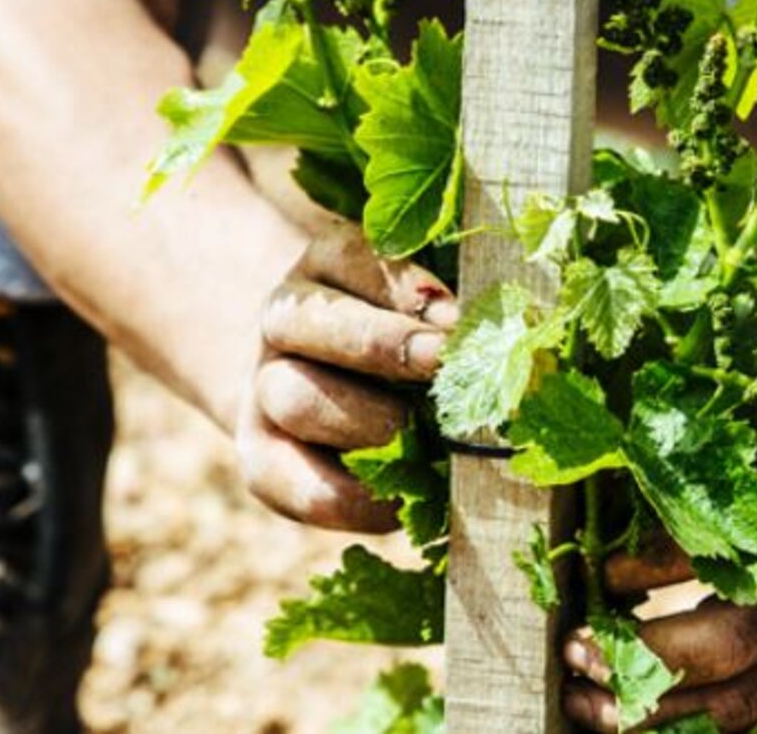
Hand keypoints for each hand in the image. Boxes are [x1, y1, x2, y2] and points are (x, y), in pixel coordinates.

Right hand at [235, 220, 456, 530]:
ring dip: (368, 422)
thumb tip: (493, 338)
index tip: (456, 318)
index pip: (350, 257)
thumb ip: (448, 309)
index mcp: (326, 262)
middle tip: (441, 365)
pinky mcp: (263, 460)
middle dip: (380, 346)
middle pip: (307, 323)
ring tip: (428, 438)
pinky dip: (354, 499)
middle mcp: (283, 321)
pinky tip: (405, 499)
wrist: (327, 375)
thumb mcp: (424, 297)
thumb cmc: (408, 327)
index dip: (403, 289)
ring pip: (296, 399)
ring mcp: (264, 390)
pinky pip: (296, 485)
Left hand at [563, 443, 756, 731]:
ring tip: (588, 704)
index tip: (597, 571)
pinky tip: (648, 725)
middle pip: (721, 645)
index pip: (708, 550)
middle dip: (636, 657)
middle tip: (576, 648)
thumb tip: (616, 492)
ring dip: (651, 716)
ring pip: (736, 706)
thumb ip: (721, 470)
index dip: (640, 567)